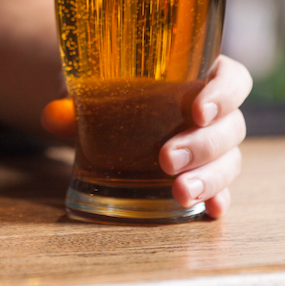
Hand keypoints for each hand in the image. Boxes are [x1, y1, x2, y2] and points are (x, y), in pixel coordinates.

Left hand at [41, 55, 252, 218]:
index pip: (232, 80)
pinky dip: (218, 199)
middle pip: (231, 126)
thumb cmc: (117, 90)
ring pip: (229, 160)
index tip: (198, 111)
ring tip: (180, 192)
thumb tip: (53, 116)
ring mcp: (214, 146)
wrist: (111, 115)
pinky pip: (223, 188)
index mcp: (201, 75)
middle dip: (203, 145)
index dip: (223, 95)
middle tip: (167, 158)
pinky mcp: (205, 174)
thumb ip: (79, 100)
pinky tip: (209, 210)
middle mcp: (215, 112)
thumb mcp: (99, 87)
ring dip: (209, 177)